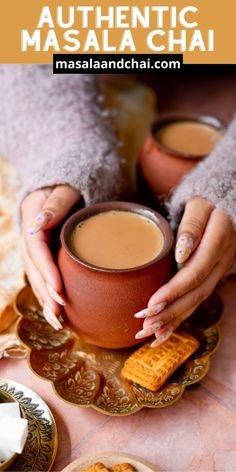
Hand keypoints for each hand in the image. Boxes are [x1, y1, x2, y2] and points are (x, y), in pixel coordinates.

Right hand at [21, 185, 80, 328]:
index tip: (59, 289)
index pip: (35, 248)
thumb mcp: (63, 188)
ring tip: (57, 321)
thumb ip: (54, 205)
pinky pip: (42, 275)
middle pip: (33, 267)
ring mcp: (34, 246)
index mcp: (32, 217)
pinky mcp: (42, 253)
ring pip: (36, 275)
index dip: (46, 270)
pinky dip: (48, 293)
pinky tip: (56, 311)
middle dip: (45, 291)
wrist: (63, 183)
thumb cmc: (69, 184)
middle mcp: (29, 234)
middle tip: (59, 312)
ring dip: (45, 298)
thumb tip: (39, 225)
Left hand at [134, 197, 235, 346]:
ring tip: (150, 334)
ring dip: (174, 320)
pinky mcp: (214, 275)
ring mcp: (220, 270)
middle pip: (197, 293)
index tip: (151, 304)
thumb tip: (181, 252)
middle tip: (145, 326)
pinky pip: (199, 299)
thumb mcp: (199, 205)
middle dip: (171, 312)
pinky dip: (182, 317)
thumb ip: (191, 226)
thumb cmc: (207, 200)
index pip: (195, 272)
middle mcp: (222, 261)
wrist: (227, 203)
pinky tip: (165, 332)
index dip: (174, 291)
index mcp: (219, 241)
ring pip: (198, 301)